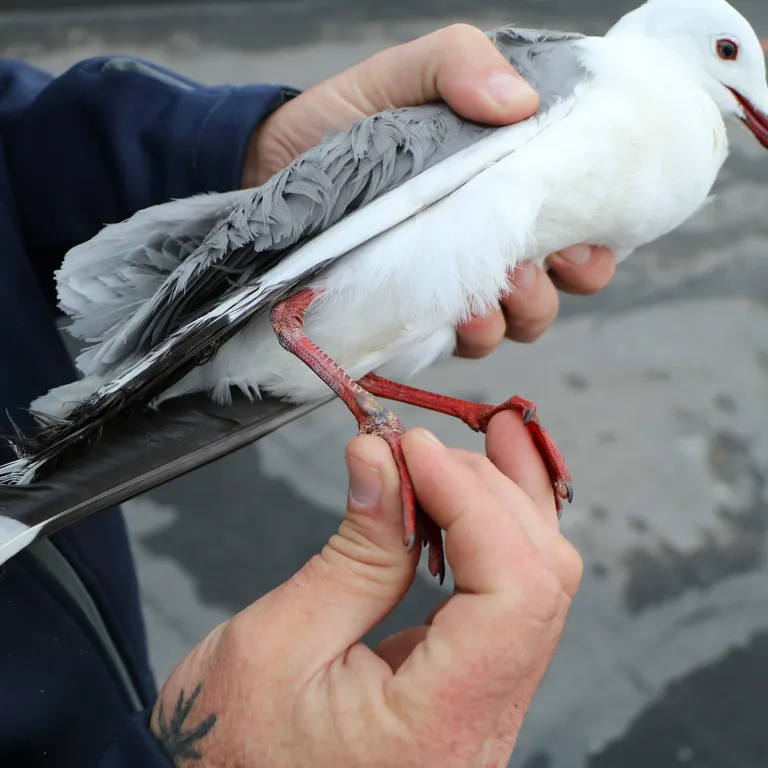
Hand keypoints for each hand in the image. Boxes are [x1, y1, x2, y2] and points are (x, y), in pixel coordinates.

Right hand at [151, 413, 581, 767]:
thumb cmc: (225, 755)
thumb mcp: (277, 645)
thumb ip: (352, 552)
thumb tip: (383, 458)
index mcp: (437, 728)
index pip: (512, 592)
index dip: (473, 500)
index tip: (416, 449)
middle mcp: (481, 727)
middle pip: (540, 581)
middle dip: (490, 490)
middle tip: (426, 441)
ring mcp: (483, 712)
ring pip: (536, 587)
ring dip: (504, 502)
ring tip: (477, 441)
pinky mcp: (468, 692)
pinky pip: (508, 602)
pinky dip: (492, 535)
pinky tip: (472, 493)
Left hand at [242, 23, 615, 358]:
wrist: (274, 167)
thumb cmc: (349, 118)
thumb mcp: (407, 73)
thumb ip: (461, 64)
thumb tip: (521, 101)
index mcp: (508, 188)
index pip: (581, 224)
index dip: (596, 243)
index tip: (583, 241)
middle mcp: (490, 243)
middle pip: (558, 286)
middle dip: (558, 286)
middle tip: (530, 267)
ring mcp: (456, 285)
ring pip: (516, 322)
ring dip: (514, 316)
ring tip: (486, 297)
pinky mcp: (418, 315)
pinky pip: (461, 343)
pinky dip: (470, 336)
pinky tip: (455, 319)